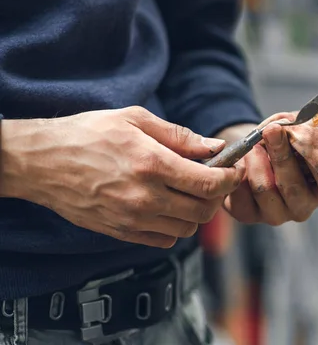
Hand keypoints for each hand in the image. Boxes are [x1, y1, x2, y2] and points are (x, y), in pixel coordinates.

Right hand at [0, 106, 244, 247]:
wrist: (41, 162)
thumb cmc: (87, 134)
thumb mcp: (135, 119)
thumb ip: (180, 136)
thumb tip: (214, 146)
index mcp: (152, 164)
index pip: (209, 184)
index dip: (229, 179)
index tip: (233, 172)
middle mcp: (145, 197)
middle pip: (203, 211)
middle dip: (216, 196)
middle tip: (212, 180)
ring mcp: (132, 219)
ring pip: (187, 229)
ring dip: (195, 212)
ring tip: (187, 192)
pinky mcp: (121, 232)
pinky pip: (164, 241)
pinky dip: (174, 227)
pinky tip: (166, 206)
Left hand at [216, 113, 317, 225]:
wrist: (256, 146)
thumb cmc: (286, 138)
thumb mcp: (302, 126)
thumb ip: (306, 127)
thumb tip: (301, 128)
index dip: (317, 159)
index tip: (304, 134)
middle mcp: (304, 206)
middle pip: (293, 187)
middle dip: (281, 155)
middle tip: (272, 131)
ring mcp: (278, 214)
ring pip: (265, 190)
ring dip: (257, 162)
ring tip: (253, 145)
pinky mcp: (249, 214)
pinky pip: (241, 197)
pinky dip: (238, 174)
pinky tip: (241, 160)